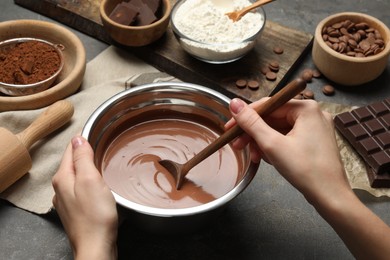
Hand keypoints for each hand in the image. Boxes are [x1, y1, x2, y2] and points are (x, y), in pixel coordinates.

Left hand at [52, 136, 117, 259]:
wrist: (96, 246)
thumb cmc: (95, 215)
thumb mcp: (91, 179)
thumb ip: (82, 158)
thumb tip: (78, 138)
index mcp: (63, 178)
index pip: (71, 149)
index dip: (83, 138)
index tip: (96, 130)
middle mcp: (61, 188)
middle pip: (73, 162)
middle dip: (86, 151)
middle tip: (102, 142)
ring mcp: (68, 200)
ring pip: (78, 175)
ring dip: (88, 167)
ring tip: (102, 160)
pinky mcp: (77, 210)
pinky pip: (82, 188)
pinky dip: (90, 181)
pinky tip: (100, 184)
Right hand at [227, 98, 348, 201]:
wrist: (330, 196)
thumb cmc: (305, 169)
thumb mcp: (272, 144)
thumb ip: (251, 122)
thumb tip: (234, 103)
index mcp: (306, 108)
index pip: (268, 105)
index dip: (246, 116)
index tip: (229, 127)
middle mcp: (313, 114)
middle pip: (273, 118)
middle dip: (254, 133)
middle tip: (238, 145)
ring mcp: (315, 128)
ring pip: (279, 130)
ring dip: (263, 142)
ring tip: (254, 156)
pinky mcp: (314, 142)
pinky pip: (288, 138)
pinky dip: (275, 147)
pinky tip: (266, 158)